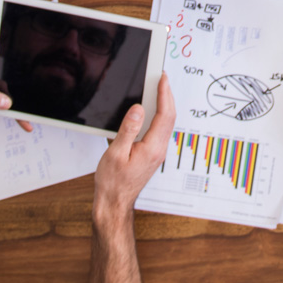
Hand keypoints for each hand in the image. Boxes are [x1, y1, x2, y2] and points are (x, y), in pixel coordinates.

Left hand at [0, 62, 30, 128]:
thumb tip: (4, 101)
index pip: (4, 61)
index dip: (17, 64)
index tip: (28, 74)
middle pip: (15, 78)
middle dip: (25, 89)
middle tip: (32, 100)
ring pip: (16, 95)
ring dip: (24, 105)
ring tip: (30, 116)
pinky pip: (12, 108)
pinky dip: (18, 115)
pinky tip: (24, 122)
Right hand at [92, 77, 176, 220]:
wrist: (114, 203)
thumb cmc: (112, 182)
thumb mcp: (115, 153)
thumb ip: (128, 129)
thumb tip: (138, 109)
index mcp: (152, 148)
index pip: (164, 115)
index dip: (164, 94)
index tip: (162, 79)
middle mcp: (158, 150)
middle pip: (169, 117)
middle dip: (167, 96)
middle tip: (162, 79)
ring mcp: (157, 153)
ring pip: (165, 124)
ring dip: (164, 105)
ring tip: (158, 89)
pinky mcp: (152, 155)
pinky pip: (159, 131)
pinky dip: (158, 116)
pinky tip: (150, 110)